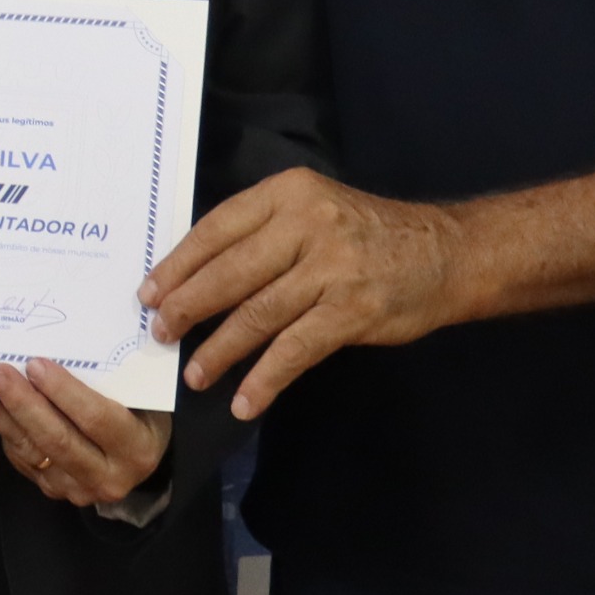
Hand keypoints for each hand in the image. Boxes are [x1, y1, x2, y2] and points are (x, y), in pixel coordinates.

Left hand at [0, 360, 169, 505]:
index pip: (96, 419)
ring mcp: (77, 489)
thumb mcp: (138, 398)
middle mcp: (108, 477)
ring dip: (0, 417)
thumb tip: (52, 352)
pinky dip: (0, 428)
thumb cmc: (139, 416)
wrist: (135, 460)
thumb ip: (107, 382)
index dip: (63, 392)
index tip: (35, 364)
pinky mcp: (52, 490)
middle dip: (23, 404)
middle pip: (57, 440)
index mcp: (135, 449)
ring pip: (32, 451)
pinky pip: (21, 457)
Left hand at [143, 165, 466, 419]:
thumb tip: (193, 276)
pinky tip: (245, 400)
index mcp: (288, 194)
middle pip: (229, 273)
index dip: (177, 265)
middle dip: (186, 308)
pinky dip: (265, 379)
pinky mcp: (352, 311)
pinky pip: (294, 350)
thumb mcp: (314, 211)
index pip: (216, 229)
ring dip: (219, 350)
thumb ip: (262, 234)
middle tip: (159, 334)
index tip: (148, 293)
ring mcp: (332, 269)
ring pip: (257, 314)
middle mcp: (307, 224)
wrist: (447, 253)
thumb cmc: (367, 235)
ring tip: (195, 374)